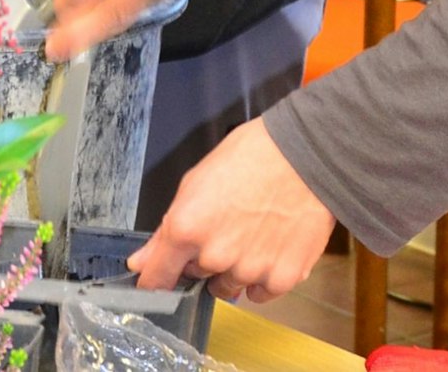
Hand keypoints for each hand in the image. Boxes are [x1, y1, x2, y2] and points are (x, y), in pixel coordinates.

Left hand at [129, 119, 334, 301]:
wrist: (306, 154)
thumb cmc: (251, 157)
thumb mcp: (197, 181)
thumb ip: (167, 229)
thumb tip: (141, 262)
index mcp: (187, 228)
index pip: (156, 278)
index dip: (156, 278)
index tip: (159, 277)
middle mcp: (215, 256)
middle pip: (196, 276)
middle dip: (204, 257)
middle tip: (226, 225)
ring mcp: (249, 270)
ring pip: (228, 285)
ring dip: (234, 268)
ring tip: (253, 232)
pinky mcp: (282, 278)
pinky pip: (260, 293)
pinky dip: (263, 277)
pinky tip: (271, 246)